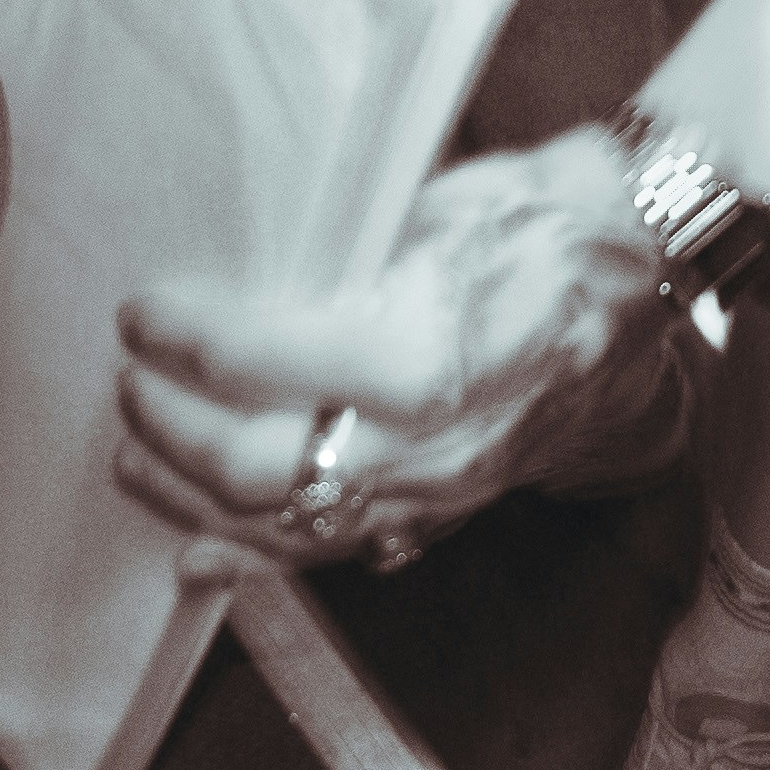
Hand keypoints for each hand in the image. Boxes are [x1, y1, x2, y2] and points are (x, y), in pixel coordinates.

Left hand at [113, 129, 665, 580]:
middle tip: (130, 381)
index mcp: (420, 355)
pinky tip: (197, 558)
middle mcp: (428, 444)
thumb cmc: (539, 218)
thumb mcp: (431, 208)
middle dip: (172, 427)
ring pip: (286, 526)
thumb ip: (338, 258)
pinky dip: (256, 561)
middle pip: (256, 466)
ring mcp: (438, 490)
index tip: (140, 310)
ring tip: (135, 458)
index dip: (182, 335)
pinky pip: (337, 552)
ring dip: (193, 499)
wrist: (639, 269)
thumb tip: (240, 274)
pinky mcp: (446, 510)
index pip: (256, 360)